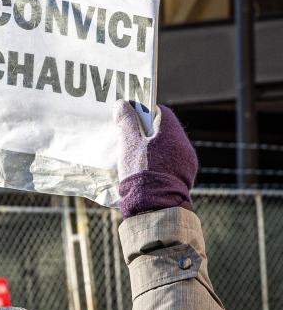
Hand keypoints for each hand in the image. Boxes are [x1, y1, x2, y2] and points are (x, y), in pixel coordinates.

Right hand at [115, 100, 197, 218]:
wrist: (155, 206)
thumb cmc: (141, 172)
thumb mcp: (129, 145)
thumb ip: (126, 122)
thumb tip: (122, 104)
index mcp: (172, 133)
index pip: (162, 112)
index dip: (145, 111)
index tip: (131, 116)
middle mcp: (184, 145)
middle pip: (165, 130)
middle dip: (148, 130)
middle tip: (130, 135)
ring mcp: (187, 162)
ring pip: (169, 147)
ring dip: (154, 147)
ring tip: (136, 154)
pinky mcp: (185, 177)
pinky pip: (172, 162)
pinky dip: (160, 161)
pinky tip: (146, 170)